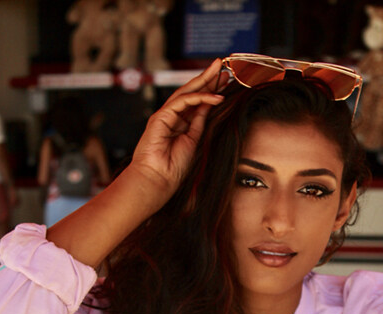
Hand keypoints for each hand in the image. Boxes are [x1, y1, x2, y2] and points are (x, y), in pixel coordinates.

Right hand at [128, 59, 225, 206]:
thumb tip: (210, 106)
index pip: (196, 102)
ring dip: (204, 81)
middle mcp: (171, 117)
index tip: (225, 81)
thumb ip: (200, 122)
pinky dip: (199, 98)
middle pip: (191, 92)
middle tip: (222, 65)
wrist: (157, 181)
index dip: (210, 90)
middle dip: (207, 78)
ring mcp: (164, 116)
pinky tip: (215, 97)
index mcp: (180, 124)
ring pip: (186, 92)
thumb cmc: (172, 169)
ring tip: (220, 72)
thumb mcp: (194, 141)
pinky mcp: (160, 117)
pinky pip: (182, 102)